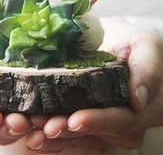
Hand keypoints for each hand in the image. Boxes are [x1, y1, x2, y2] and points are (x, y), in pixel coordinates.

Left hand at [25, 17, 162, 153]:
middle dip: (68, 131)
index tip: (74, 120)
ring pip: (79, 138)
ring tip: (33, 129)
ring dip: (54, 136)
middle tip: (43, 127)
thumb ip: (147, 69)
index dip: (97, 121)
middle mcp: (126, 124)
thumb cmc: (131, 42)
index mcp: (145, 108)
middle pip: (96, 134)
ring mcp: (105, 126)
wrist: (115, 42)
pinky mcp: (87, 122)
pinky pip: (69, 134)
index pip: (121, 119)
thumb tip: (138, 99)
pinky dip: (50, 134)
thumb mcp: (144, 46)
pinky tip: (32, 130)